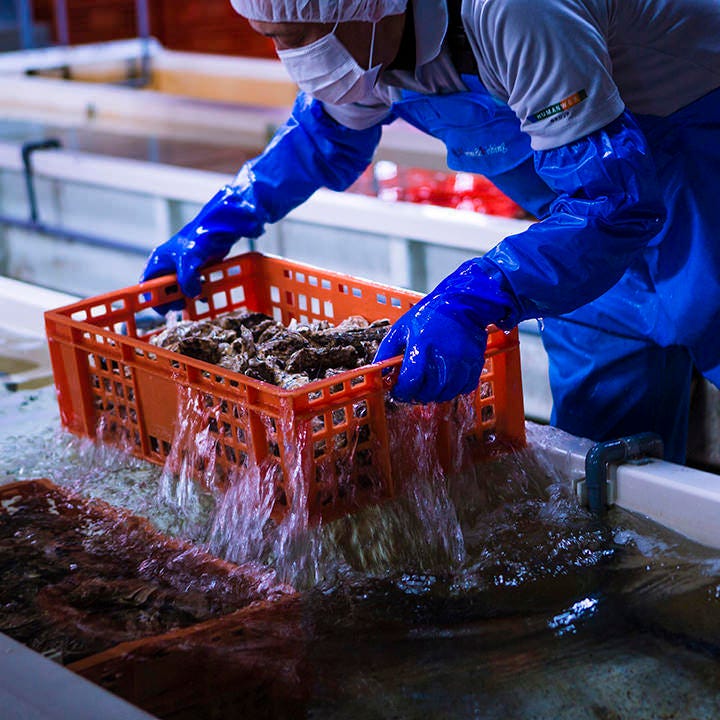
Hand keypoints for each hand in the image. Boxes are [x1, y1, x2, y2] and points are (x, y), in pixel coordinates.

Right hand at [141, 185, 264, 311]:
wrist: (223, 226)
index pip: (147, 285)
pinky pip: (194, 284)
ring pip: (179, 288)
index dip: (153, 299)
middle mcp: (168, 263)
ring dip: (186, 297)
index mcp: (159, 261)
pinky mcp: (197, 267)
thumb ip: (187, 281)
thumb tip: (192, 295)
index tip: (166, 310)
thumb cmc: (202, 238)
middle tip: (183, 306)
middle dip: (172, 300)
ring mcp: (183, 265)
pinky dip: (198, 291)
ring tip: (194, 302)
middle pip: (163, 289)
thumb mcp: (190, 262)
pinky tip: (205, 296)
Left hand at [374, 259, 519, 402]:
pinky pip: (464, 389)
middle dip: (417, 395)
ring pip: (446, 394)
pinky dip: (454, 390)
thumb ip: (386, 352)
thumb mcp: (400, 328)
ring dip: (435, 395)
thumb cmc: (428, 315)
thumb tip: (379, 372)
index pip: (411, 381)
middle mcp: (442, 356)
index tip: (398, 392)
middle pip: (429, 392)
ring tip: (429, 386)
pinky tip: (446, 381)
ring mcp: (461, 361)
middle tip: (413, 390)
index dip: (402, 392)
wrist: (461, 303)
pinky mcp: (474, 364)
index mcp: (421, 345)